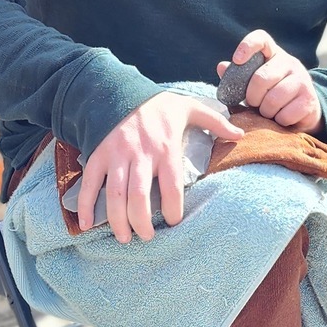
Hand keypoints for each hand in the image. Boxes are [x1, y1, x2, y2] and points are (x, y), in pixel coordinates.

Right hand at [78, 93, 242, 242]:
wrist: (119, 88)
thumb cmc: (157, 104)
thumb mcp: (189, 107)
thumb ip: (215, 122)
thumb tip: (240, 134)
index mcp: (165, 147)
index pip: (171, 186)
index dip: (173, 209)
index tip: (174, 221)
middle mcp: (140, 154)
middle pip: (140, 197)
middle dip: (142, 222)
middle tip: (147, 236)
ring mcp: (116, 156)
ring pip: (115, 194)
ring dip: (118, 220)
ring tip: (125, 237)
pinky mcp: (98, 155)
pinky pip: (90, 183)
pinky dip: (86, 205)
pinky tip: (86, 224)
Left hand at [218, 30, 323, 132]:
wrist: (305, 110)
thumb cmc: (272, 93)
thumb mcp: (255, 83)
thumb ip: (238, 76)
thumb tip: (221, 67)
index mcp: (274, 54)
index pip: (261, 39)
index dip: (247, 46)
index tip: (237, 60)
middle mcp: (290, 62)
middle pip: (261, 78)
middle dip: (252, 97)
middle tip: (253, 104)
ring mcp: (302, 80)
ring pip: (273, 99)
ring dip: (265, 112)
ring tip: (268, 112)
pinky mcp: (309, 99)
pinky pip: (285, 114)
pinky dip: (279, 121)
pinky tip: (281, 118)